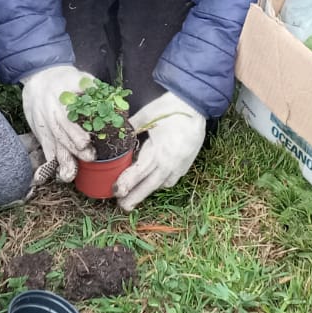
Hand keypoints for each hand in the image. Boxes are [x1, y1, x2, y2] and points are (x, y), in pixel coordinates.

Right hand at [21, 64, 95, 181]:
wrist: (39, 77)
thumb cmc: (65, 80)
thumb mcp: (79, 78)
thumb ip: (93, 89)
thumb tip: (114, 100)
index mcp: (59, 100)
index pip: (66, 119)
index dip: (75, 132)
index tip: (86, 143)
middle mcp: (49, 114)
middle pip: (60, 134)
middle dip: (74, 148)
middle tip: (89, 158)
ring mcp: (44, 125)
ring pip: (52, 144)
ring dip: (61, 160)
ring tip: (69, 175)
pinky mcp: (40, 133)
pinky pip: (44, 150)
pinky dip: (47, 164)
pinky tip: (48, 178)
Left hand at [114, 90, 205, 210]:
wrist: (195, 105)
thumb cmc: (170, 108)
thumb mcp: (146, 114)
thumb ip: (130, 127)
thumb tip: (116, 133)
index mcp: (160, 150)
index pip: (140, 171)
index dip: (127, 182)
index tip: (116, 191)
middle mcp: (171, 161)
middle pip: (151, 185)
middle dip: (135, 196)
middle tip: (122, 206)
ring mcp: (180, 164)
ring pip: (162, 184)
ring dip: (148, 191)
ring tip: (133, 196)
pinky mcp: (186, 164)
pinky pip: (171, 179)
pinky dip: (160, 183)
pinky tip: (152, 182)